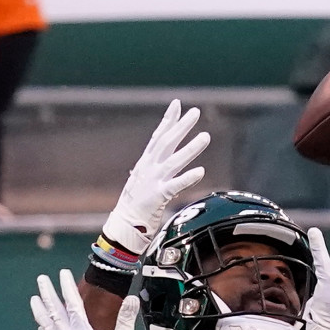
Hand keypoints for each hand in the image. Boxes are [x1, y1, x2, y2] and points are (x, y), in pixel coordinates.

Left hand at [31, 269, 138, 329]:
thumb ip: (126, 319)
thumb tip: (132, 298)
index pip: (73, 305)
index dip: (67, 287)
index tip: (63, 273)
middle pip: (55, 313)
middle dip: (48, 294)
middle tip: (41, 279)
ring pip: (48, 327)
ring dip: (40, 312)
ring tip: (33, 299)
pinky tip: (41, 329)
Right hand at [102, 99, 210, 254]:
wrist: (124, 225)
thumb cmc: (136, 204)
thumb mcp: (143, 180)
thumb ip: (153, 167)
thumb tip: (157, 157)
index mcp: (147, 163)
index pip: (159, 137)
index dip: (168, 120)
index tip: (177, 104)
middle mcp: (149, 168)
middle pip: (167, 142)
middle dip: (181, 126)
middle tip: (195, 112)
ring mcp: (153, 181)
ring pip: (174, 161)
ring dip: (191, 148)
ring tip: (206, 136)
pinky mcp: (157, 196)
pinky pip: (176, 186)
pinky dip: (188, 178)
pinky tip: (201, 171)